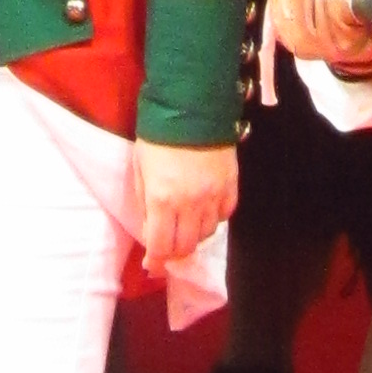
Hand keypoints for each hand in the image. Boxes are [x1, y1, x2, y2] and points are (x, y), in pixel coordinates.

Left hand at [133, 133, 236, 279]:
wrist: (191, 105)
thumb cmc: (157, 137)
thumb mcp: (140, 169)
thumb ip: (145, 203)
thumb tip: (150, 230)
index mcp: (163, 199)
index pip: (162, 245)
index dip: (157, 261)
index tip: (153, 267)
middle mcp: (191, 203)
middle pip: (187, 246)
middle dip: (175, 252)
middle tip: (168, 250)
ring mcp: (214, 195)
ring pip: (207, 233)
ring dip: (194, 236)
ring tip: (185, 228)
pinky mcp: (231, 184)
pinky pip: (225, 214)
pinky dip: (214, 219)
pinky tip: (205, 212)